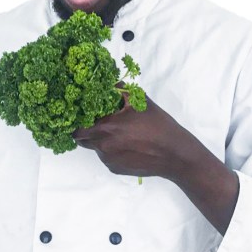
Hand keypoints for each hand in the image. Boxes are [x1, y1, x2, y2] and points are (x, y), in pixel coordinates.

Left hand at [72, 82, 186, 179]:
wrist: (174, 154)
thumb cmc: (158, 125)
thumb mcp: (140, 101)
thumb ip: (121, 89)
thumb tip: (109, 82)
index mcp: (105, 128)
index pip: (78, 128)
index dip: (78, 122)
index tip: (84, 116)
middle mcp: (103, 146)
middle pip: (83, 140)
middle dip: (87, 132)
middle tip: (99, 124)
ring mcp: (109, 160)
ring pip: (95, 149)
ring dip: (100, 141)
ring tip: (119, 135)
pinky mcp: (115, 169)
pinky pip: (107, 158)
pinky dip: (111, 152)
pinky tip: (127, 146)